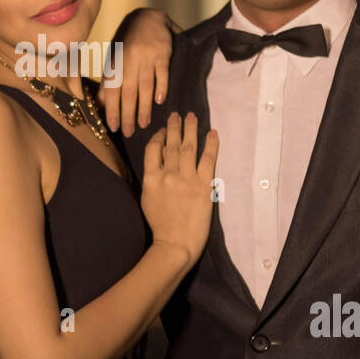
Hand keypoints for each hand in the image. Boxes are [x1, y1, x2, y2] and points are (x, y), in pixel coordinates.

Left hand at [100, 8, 174, 136]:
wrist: (148, 17)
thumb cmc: (127, 41)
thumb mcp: (114, 58)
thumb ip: (108, 80)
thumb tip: (100, 104)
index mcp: (116, 62)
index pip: (112, 89)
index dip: (112, 109)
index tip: (113, 127)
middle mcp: (129, 60)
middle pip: (128, 91)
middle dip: (127, 114)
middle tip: (129, 132)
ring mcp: (147, 56)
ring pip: (144, 85)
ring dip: (144, 107)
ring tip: (144, 124)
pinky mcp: (163, 53)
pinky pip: (162, 72)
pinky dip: (161, 87)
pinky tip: (160, 101)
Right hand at [140, 112, 218, 269]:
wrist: (175, 244)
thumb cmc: (161, 226)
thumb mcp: (147, 199)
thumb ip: (152, 180)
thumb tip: (159, 163)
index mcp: (151, 178)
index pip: (153, 149)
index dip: (159, 137)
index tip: (163, 130)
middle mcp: (167, 174)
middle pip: (171, 145)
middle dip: (174, 127)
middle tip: (176, 115)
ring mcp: (186, 178)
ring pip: (188, 147)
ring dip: (190, 129)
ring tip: (192, 117)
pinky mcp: (203, 185)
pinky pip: (208, 158)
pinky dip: (211, 143)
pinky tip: (212, 132)